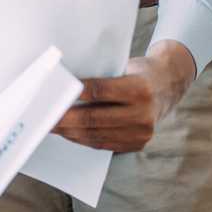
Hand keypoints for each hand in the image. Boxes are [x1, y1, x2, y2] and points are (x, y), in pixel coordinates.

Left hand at [52, 40, 195, 152]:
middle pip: (93, 118)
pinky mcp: (137, 144)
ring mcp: (142, 132)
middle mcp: (143, 113)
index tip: (52, 94)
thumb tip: (63, 88)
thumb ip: (99, 79)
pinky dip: (82, 139)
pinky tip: (68, 133)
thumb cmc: (137, 73)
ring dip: (69, 132)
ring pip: (95, 135)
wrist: (168, 86)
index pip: (98, 91)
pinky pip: (103, 144)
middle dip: (64, 119)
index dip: (73, 93)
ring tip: (51, 126)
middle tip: (43, 116)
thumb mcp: (123, 68)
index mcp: (139, 88)